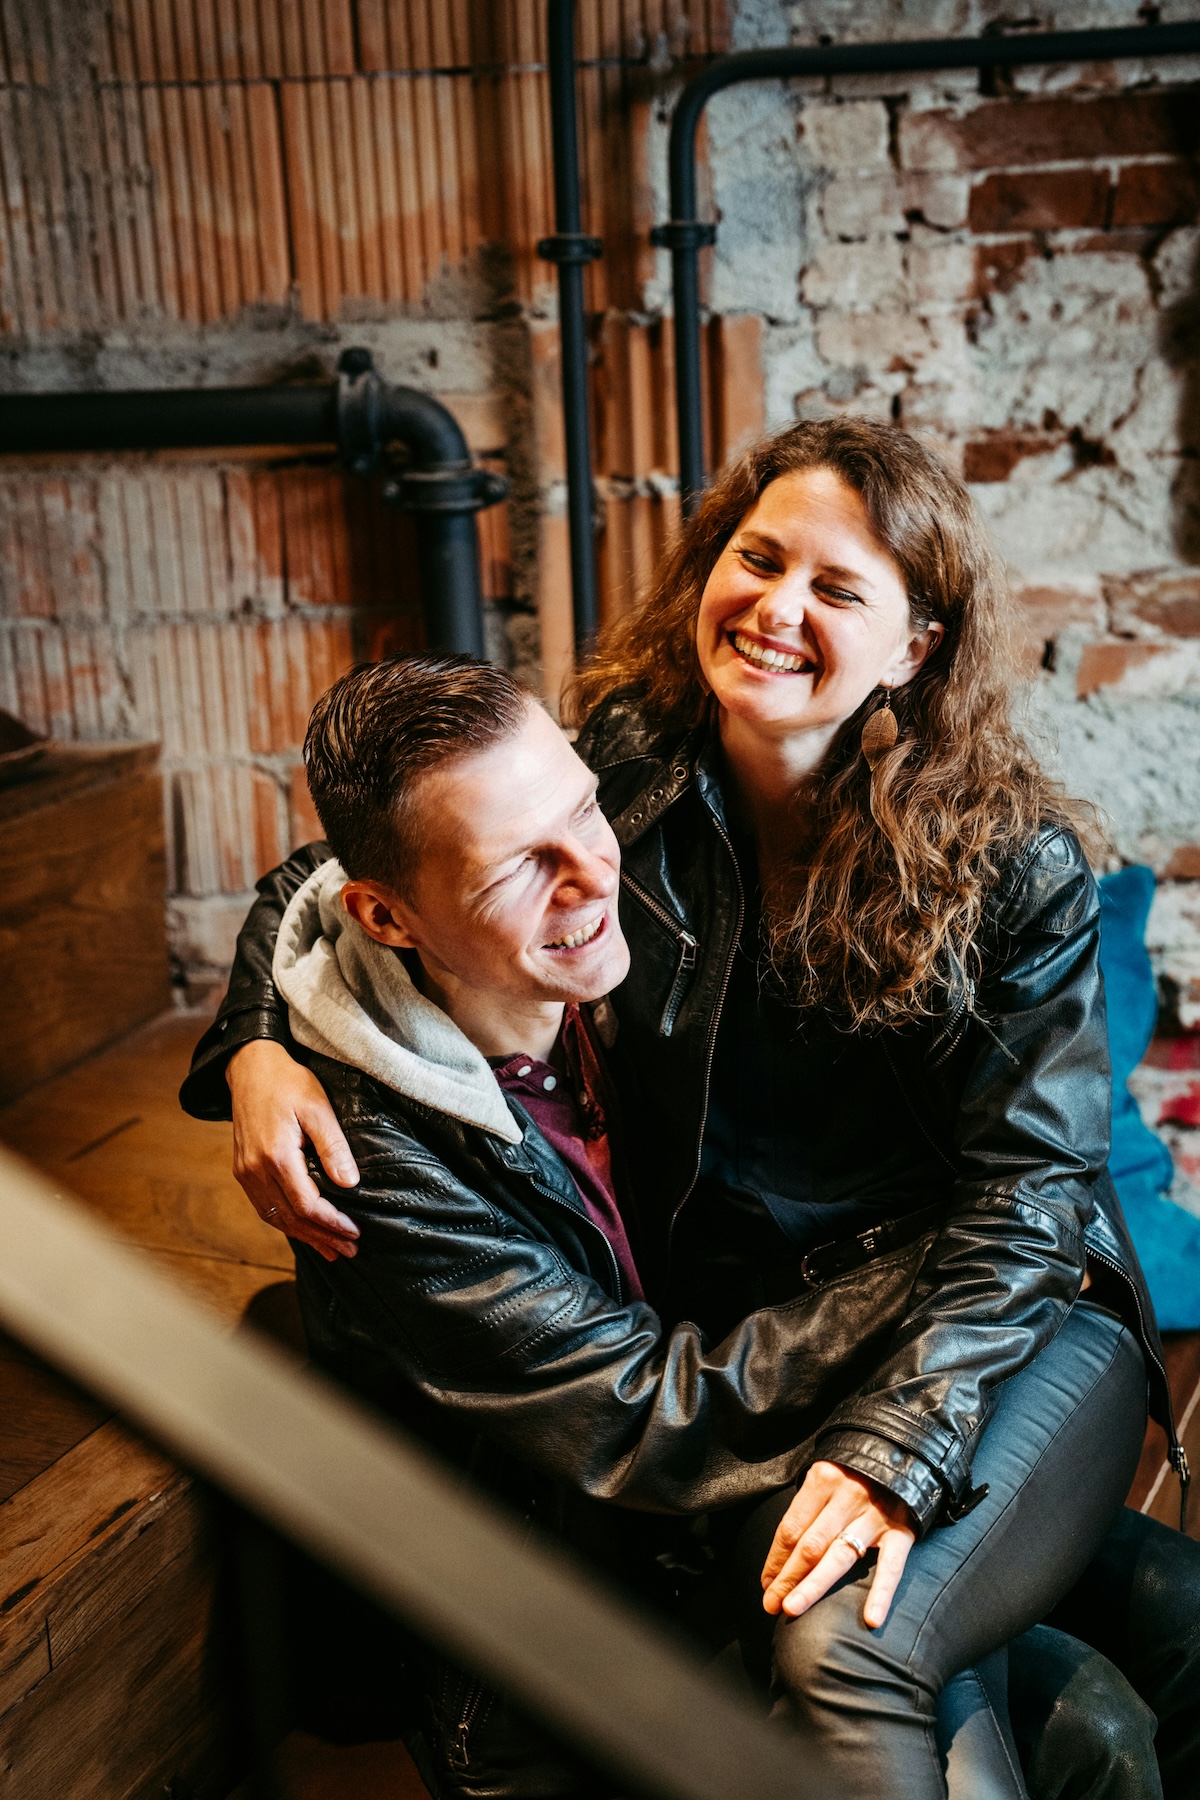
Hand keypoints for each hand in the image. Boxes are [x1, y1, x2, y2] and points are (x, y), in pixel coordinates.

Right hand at [227, 1040, 359, 1261]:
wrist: (250, 1067)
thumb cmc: (287, 1082)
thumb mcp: (318, 1107)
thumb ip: (334, 1146)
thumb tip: (349, 1183)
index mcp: (276, 1156)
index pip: (306, 1204)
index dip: (331, 1223)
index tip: (355, 1233)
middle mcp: (255, 1170)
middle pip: (290, 1218)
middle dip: (322, 1237)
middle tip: (349, 1251)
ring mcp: (245, 1172)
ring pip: (275, 1217)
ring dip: (304, 1236)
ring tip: (330, 1250)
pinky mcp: (243, 1170)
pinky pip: (264, 1207)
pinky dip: (285, 1223)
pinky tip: (302, 1230)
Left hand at [761, 1460, 915, 1628]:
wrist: (905, 1451)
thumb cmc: (856, 1469)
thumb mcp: (827, 1475)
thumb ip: (809, 1507)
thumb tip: (783, 1555)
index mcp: (823, 1480)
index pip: (791, 1527)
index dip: (775, 1559)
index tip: (766, 1583)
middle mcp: (847, 1497)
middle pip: (810, 1545)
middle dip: (787, 1577)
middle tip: (771, 1604)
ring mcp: (875, 1515)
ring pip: (839, 1556)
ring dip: (813, 1586)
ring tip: (792, 1608)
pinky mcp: (901, 1531)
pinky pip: (891, 1566)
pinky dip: (881, 1593)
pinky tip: (871, 1619)